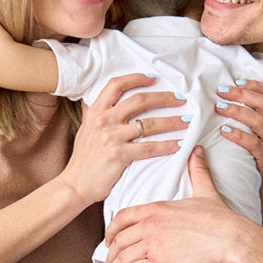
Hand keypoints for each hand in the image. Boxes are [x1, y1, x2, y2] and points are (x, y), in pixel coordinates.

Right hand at [60, 73, 185, 205]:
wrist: (75, 184)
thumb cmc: (83, 158)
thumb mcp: (85, 129)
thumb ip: (92, 112)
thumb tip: (93, 98)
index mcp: (96, 111)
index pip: (116, 85)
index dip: (136, 78)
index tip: (153, 78)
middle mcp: (104, 120)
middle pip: (139, 100)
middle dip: (163, 98)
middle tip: (180, 99)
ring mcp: (112, 137)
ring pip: (149, 124)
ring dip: (172, 121)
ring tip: (187, 121)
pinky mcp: (119, 155)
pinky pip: (149, 148)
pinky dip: (167, 145)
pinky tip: (179, 144)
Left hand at [103, 146, 256, 262]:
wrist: (234, 241)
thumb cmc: (222, 219)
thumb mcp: (206, 191)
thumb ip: (197, 171)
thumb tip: (197, 149)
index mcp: (156, 208)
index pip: (123, 217)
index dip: (112, 229)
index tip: (110, 238)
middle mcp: (149, 225)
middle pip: (118, 239)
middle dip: (111, 252)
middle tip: (110, 261)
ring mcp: (152, 244)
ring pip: (121, 257)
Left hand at [215, 78, 262, 208]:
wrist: (254, 191)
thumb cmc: (246, 159)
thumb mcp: (247, 135)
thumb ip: (241, 117)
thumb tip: (220, 96)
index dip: (254, 85)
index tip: (235, 81)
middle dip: (241, 94)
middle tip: (220, 92)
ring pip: (260, 121)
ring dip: (237, 111)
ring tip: (219, 108)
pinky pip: (255, 144)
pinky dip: (239, 135)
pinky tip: (224, 131)